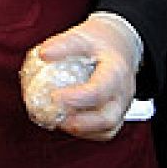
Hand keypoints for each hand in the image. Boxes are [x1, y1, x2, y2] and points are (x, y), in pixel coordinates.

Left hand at [21, 14, 140, 140]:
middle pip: (108, 119)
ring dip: (80, 130)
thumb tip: (43, 54)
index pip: (99, 91)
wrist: (120, 45)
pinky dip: (85, 132)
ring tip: (57, 120)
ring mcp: (121, 106)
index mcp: (116, 72)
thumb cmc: (99, 41)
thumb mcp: (82, 35)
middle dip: (80, 124)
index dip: (76, 98)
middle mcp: (123, 93)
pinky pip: (104, 131)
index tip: (54, 96)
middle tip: (55, 116)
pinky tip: (65, 121)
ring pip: (107, 130)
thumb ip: (64, 44)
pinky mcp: (115, 114)